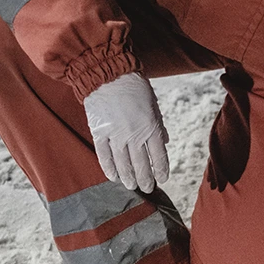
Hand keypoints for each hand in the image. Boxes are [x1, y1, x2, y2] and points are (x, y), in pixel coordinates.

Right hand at [83, 72, 169, 192]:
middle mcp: (134, 134)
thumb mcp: (154, 106)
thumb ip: (159, 126)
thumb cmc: (135, 89)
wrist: (109, 74)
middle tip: (148, 189)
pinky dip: (109, 168)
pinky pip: (104, 155)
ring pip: (123, 163)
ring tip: (131, 186)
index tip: (162, 180)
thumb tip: (165, 143)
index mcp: (151, 128)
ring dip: (128, 178)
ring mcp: (115, 135)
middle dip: (145, 179)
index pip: (159, 157)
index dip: (161, 171)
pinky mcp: (99, 132)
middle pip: (141, 165)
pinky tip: (113, 177)